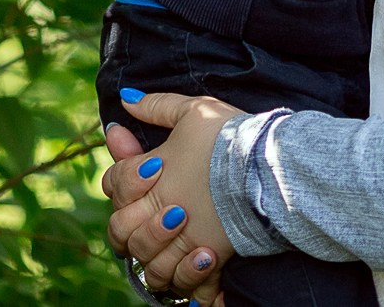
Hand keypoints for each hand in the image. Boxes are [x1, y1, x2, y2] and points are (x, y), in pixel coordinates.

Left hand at [102, 94, 242, 300]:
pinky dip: (187, 283)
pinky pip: (187, 285)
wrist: (269, 165)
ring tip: (171, 247)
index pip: (114, 183)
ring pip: (150, 266)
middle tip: (151, 216)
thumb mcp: (194, 110)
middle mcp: (161, 213)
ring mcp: (184, 240)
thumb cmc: (231, 136)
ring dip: (153, 260)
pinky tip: (193, 273)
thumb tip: (127, 99)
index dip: (123, 178)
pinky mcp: (211, 259)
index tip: (150, 168)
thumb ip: (157, 106)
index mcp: (152, 176)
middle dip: (127, 227)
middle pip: (121, 233)